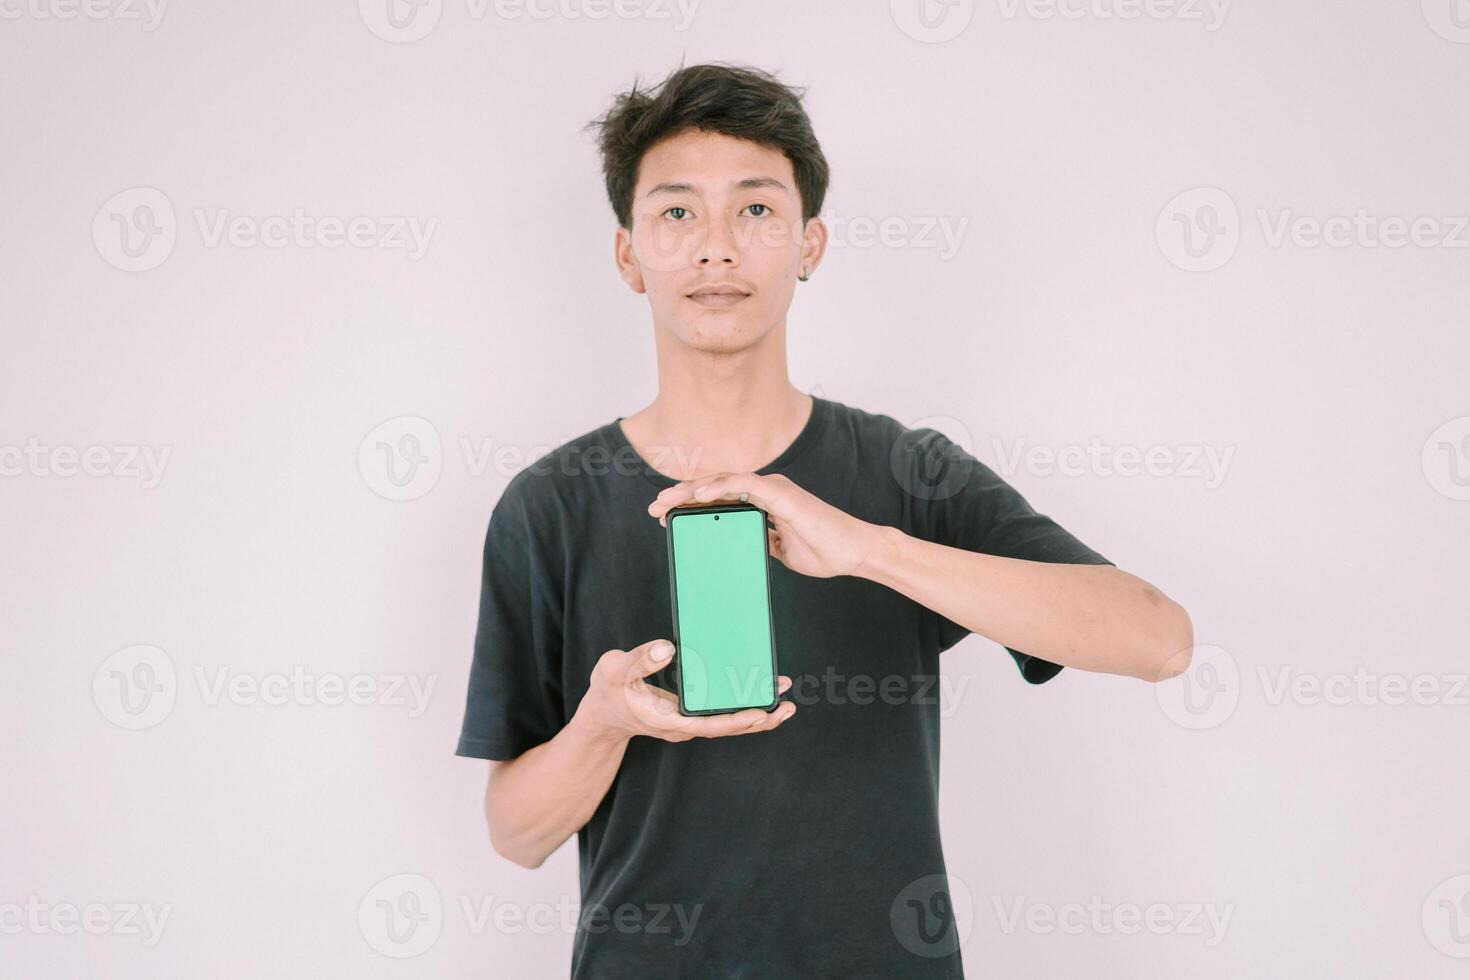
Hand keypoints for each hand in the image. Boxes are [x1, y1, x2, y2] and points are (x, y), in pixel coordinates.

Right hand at [579, 638, 795, 743]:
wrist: (602, 716)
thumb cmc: (607, 692)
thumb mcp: (614, 670)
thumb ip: (639, 660)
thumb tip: (667, 648)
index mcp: (666, 720)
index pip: (707, 725)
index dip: (735, 721)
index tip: (760, 713)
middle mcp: (682, 726)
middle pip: (726, 728)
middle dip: (759, 719)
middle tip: (788, 706)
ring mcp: (687, 723)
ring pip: (727, 724)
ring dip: (757, 715)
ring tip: (785, 701)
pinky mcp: (690, 715)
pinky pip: (721, 716)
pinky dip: (742, 707)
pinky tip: (760, 695)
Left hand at [648, 471, 884, 578]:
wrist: (853, 552)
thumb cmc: (824, 550)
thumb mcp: (781, 550)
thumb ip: (761, 540)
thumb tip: (741, 545)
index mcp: (765, 501)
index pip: (721, 497)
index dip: (692, 502)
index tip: (667, 514)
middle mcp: (767, 489)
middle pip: (716, 486)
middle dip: (682, 495)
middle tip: (655, 507)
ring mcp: (774, 489)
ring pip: (724, 481)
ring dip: (692, 489)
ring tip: (666, 500)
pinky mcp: (782, 494)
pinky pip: (744, 485)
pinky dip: (719, 487)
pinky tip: (698, 495)